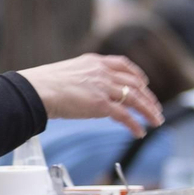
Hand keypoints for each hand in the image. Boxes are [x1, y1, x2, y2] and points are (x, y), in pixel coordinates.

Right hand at [17, 54, 164, 136]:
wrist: (37, 90)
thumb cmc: (43, 85)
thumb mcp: (66, 74)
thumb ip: (80, 79)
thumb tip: (80, 91)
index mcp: (94, 62)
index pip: (123, 64)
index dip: (137, 74)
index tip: (144, 83)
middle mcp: (102, 72)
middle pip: (134, 83)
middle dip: (148, 97)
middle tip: (154, 108)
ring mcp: (103, 87)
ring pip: (135, 98)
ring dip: (148, 111)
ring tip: (156, 121)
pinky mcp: (101, 104)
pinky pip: (125, 116)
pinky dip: (135, 125)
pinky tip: (140, 132)